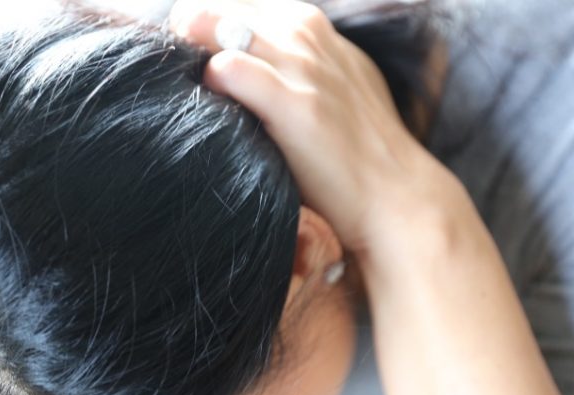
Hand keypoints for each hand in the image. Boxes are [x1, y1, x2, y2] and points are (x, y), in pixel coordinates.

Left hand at [168, 0, 467, 261]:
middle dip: (186, 40)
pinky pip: (227, 70)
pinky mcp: (294, 105)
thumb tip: (235, 62)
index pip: (233, 5)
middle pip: (215, 10)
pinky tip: (208, 113)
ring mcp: (301, 66)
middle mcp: (305, 34)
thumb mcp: (329, 83)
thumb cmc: (354, 149)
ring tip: (190, 99)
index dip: (201, 34)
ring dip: (189, 56)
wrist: (396, 197)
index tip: (190, 68)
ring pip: (212, 26)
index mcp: (309, 25)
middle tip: (177, 82)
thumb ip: (289, 63)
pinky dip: (207, 85)